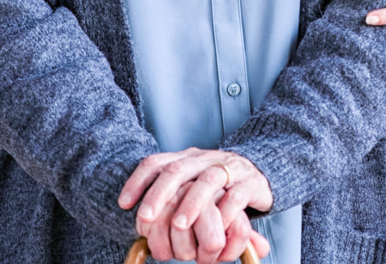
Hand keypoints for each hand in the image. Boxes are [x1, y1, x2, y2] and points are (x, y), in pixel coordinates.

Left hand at [119, 148, 272, 262]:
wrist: (261, 171)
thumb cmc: (218, 186)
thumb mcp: (191, 185)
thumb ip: (166, 195)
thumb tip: (128, 210)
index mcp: (187, 158)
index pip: (157, 162)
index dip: (138, 181)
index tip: (124, 204)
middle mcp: (206, 159)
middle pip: (178, 169)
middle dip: (159, 194)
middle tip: (145, 217)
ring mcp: (230, 168)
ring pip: (208, 180)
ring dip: (191, 203)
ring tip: (178, 225)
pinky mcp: (251, 183)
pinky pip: (236, 196)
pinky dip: (224, 212)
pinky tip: (215, 227)